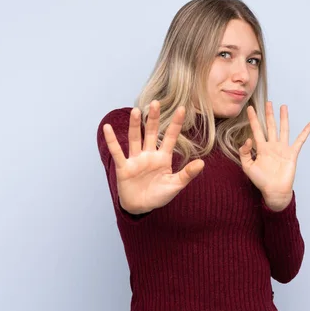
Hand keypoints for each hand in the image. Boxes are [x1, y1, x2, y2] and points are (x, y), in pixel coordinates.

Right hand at [102, 100, 204, 214]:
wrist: (141, 208)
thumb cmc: (159, 195)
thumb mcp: (175, 185)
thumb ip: (187, 174)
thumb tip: (202, 163)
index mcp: (163, 157)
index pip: (170, 137)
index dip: (175, 124)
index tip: (182, 108)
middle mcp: (149, 154)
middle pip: (151, 132)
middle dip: (153, 118)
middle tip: (155, 102)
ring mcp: (136, 160)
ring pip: (135, 139)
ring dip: (134, 125)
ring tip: (136, 110)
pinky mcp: (124, 167)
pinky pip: (117, 152)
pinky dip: (112, 141)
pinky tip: (107, 128)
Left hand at [239, 102, 309, 210]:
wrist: (274, 191)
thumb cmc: (260, 181)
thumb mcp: (247, 167)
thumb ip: (245, 153)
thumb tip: (248, 139)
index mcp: (261, 149)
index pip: (256, 130)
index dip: (253, 119)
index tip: (250, 108)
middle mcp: (272, 146)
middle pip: (270, 126)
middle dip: (269, 114)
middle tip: (268, 102)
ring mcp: (283, 149)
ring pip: (283, 129)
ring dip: (283, 118)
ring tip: (283, 106)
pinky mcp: (292, 154)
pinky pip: (300, 141)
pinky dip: (305, 132)